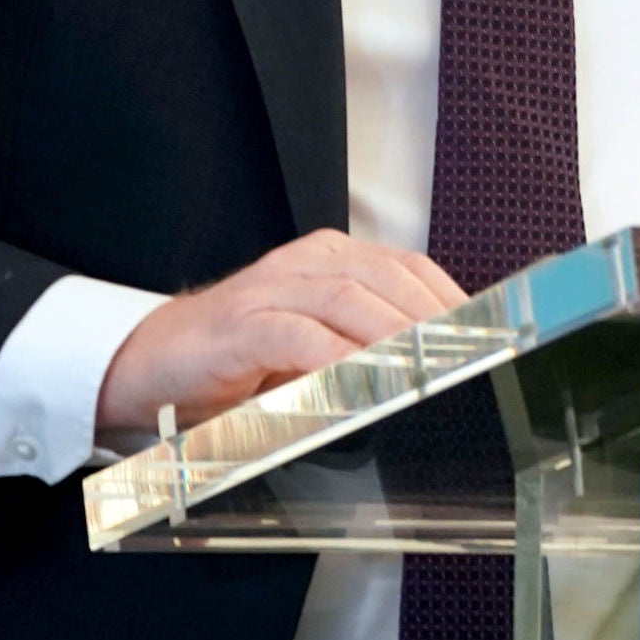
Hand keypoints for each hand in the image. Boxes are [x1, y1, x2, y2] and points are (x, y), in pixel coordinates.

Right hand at [96, 229, 467, 435]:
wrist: (149, 364)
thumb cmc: (240, 361)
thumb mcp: (313, 347)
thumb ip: (363, 345)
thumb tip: (434, 371)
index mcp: (329, 259)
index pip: (407, 266)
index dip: (451, 297)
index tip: (489, 332)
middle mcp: (304, 263)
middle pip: (387, 278)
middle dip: (434, 319)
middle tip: (472, 356)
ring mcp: (271, 290)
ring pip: (348, 298)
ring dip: (395, 333)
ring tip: (431, 366)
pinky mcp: (241, 326)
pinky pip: (296, 335)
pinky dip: (334, 356)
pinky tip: (361, 379)